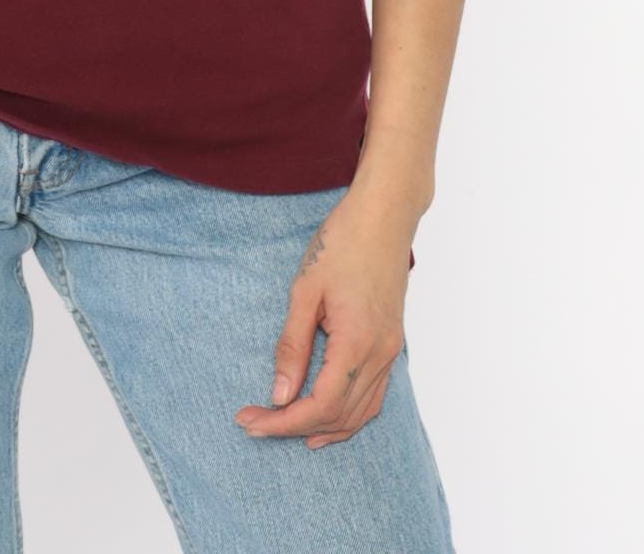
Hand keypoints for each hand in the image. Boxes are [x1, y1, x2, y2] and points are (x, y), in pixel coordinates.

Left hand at [233, 193, 411, 447]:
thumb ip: (293, 344)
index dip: (285, 421)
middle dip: (295, 426)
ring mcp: (390, 350)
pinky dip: (349, 414)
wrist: (383, 216)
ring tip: (285, 429)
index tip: (252, 420)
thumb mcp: (306, 289)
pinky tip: (326, 415)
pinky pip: (374, 395)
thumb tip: (280, 393)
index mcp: (357, 341)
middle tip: (256, 422)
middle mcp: (380, 354)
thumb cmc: (343, 242)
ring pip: (361, 413)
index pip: (322, 405)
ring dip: (324, 427)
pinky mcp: (391, 343)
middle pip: (340, 415)